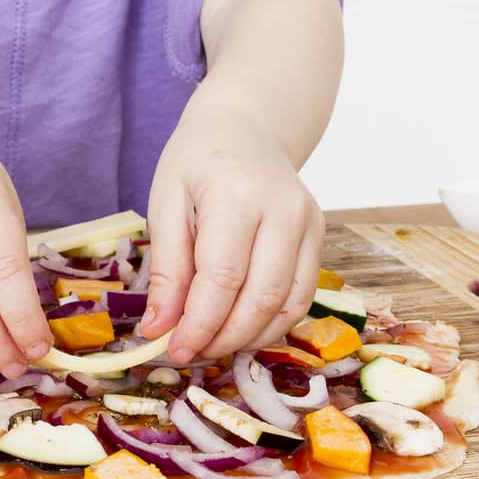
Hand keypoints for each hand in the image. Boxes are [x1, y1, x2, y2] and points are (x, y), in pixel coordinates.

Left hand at [138, 101, 323, 365]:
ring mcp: (309, 222)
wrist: (247, 126)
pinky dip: (273, 324)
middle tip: (191, 353)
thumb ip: (167, 269)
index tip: (174, 349)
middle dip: (223, 338)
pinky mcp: (319, 235)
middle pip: (260, 298)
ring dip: (249, 338)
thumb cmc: (198, 161)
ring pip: (287, 305)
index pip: (224, 278)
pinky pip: (302, 296)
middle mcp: (284, 209)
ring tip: (212, 344)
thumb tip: (158, 329)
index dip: (199, 324)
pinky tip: (242, 328)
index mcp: (238, 194)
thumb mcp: (166, 203)